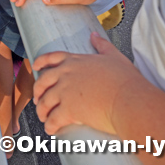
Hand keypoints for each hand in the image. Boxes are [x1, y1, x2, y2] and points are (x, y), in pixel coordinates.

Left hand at [32, 32, 146, 134]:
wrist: (129, 99)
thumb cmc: (125, 80)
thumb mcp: (114, 56)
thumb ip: (102, 45)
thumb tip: (94, 35)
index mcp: (75, 61)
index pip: (51, 58)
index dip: (41, 62)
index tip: (35, 67)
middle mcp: (66, 75)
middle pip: (42, 81)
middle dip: (38, 91)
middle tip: (38, 100)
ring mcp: (65, 92)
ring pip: (45, 102)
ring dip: (42, 111)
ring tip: (45, 118)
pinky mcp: (69, 110)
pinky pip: (53, 119)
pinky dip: (50, 126)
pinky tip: (51, 130)